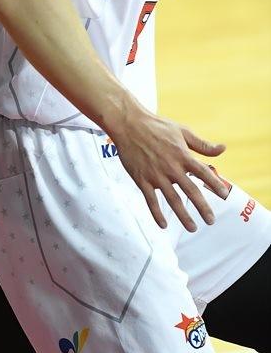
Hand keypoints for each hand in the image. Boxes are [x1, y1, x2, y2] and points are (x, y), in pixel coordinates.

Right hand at [108, 101, 228, 231]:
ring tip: (192, 228)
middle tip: (211, 221)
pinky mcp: (142, 179)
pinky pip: (151, 200)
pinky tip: (163, 225)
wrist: (129, 124)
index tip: (224, 195)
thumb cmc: (157, 126)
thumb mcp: (182, 131)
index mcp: (182, 155)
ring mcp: (156, 175)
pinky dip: (157, 214)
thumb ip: (202, 144)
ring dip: (183, 216)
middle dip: (202, 207)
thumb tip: (223, 149)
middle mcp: (171, 167)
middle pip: (191, 191)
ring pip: (173, 200)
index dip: (215, 184)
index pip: (203, 172)